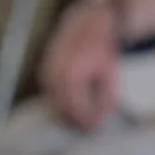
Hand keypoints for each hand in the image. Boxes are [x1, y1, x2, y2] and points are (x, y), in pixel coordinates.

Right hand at [42, 1, 123, 131]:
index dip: (86, 121)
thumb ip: (106, 100)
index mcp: (72, 74)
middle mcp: (55, 73)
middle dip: (75, 120)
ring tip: (83, 118)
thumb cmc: (102, 52)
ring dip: (67, 113)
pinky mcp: (43, 72)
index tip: (96, 127)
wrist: (88, 26)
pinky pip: (50, 94)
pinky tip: (74, 105)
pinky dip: (61, 102)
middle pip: (62, 108)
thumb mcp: (111, 76)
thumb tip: (98, 120)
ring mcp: (46, 72)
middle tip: (89, 128)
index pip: (76, 108)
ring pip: (54, 102)